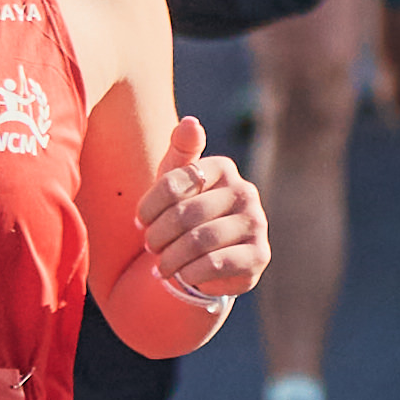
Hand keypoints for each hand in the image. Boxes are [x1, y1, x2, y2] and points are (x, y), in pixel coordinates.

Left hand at [131, 108, 265, 311]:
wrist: (205, 256)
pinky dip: (192, 273)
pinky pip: (217, 263)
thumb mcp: (175, 179)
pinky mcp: (259, 254)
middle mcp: (245, 190)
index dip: (149, 207)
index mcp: (222, 166)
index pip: (174, 182)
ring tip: (161, 267)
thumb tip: (190, 123)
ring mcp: (256, 222)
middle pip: (186, 214)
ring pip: (200, 240)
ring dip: (172, 258)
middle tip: (149, 248)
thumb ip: (180, 150)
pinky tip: (182, 276)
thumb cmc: (183, 210)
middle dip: (159, 236)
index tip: (139, 222)